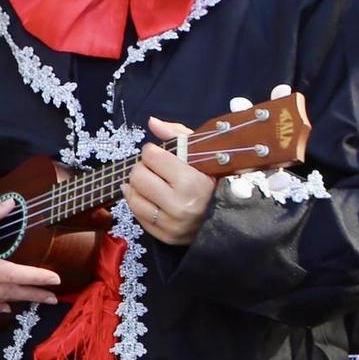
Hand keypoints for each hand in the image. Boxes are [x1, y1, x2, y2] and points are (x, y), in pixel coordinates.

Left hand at [122, 117, 215, 245]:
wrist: (225, 216)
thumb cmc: (211, 179)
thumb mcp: (201, 153)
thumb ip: (177, 135)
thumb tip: (152, 122)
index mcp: (192, 182)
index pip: (151, 157)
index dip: (153, 151)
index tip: (158, 153)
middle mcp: (181, 206)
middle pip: (138, 176)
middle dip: (142, 167)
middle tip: (153, 168)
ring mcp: (172, 224)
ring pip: (132, 195)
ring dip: (137, 185)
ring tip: (150, 182)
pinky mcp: (164, 237)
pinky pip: (136, 214)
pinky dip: (138, 201)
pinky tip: (148, 196)